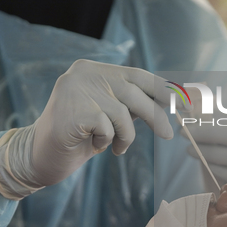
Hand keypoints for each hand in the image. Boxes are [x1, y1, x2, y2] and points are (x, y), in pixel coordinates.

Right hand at [0, 59, 176, 199]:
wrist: (40, 156)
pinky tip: (93, 145)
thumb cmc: (79, 137)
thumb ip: (131, 104)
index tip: (186, 103)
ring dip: (125, 137)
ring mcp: (76, 90)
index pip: (138, 75)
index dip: (164, 89)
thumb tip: (172, 100)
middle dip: (156, 116)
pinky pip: (109, 129)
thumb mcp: (109, 115)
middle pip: (135, 93)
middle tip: (168, 135)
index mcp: (94, 69)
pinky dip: (107, 142)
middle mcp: (84, 73)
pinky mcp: (74, 111)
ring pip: (123, 114)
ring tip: (114, 146)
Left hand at [181, 124, 226, 191]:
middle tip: (187, 139)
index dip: (210, 125)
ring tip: (193, 152)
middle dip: (211, 135)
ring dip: (213, 154)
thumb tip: (189, 116)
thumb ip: (212, 130)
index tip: (187, 128)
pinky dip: (220, 171)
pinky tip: (207, 167)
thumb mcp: (224, 146)